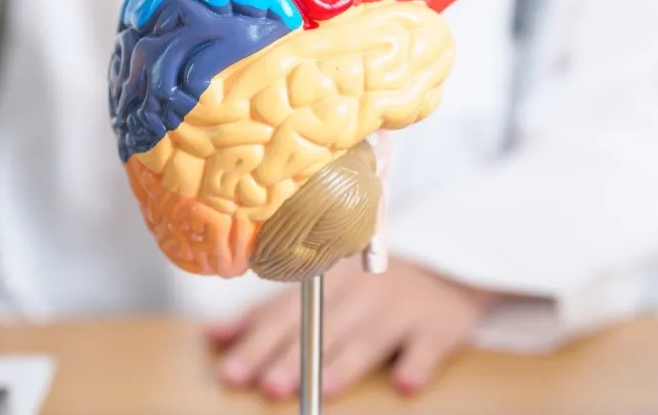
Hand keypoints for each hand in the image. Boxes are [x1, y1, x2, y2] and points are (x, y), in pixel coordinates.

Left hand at [205, 257, 502, 400]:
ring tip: (322, 391)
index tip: (230, 371)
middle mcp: (358, 292)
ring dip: (344, 364)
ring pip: (368, 339)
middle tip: (267, 386)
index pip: (283, 314)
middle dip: (292, 358)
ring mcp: (399, 306)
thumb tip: (212, 337)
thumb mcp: (316, 291)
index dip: (255, 343)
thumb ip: (267, 314)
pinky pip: (427, 345)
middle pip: (320, 329)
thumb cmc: (365, 287)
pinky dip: (417, 363)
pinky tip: (404, 383)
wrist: (444, 267)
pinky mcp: (438, 325)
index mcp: (324, 283)